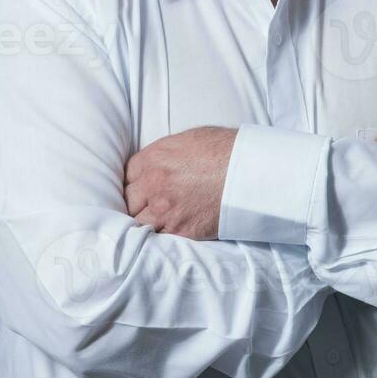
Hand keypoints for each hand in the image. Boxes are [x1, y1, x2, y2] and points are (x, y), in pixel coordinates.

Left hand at [123, 125, 238, 237]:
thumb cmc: (225, 150)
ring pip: (139, 223)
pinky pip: (159, 238)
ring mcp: (165, 210)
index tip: (140, 187)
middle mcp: (153, 184)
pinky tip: (169, 231)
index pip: (127, 175)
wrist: (249, 171)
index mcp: (153, 158)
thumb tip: (160, 161)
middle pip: (129, 200)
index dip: (134, 182)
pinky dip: (162, 236)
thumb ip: (166, 153)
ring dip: (146, 222)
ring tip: (156, 221)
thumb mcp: (189, 140)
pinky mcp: (181, 230)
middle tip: (147, 205)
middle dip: (137, 202)